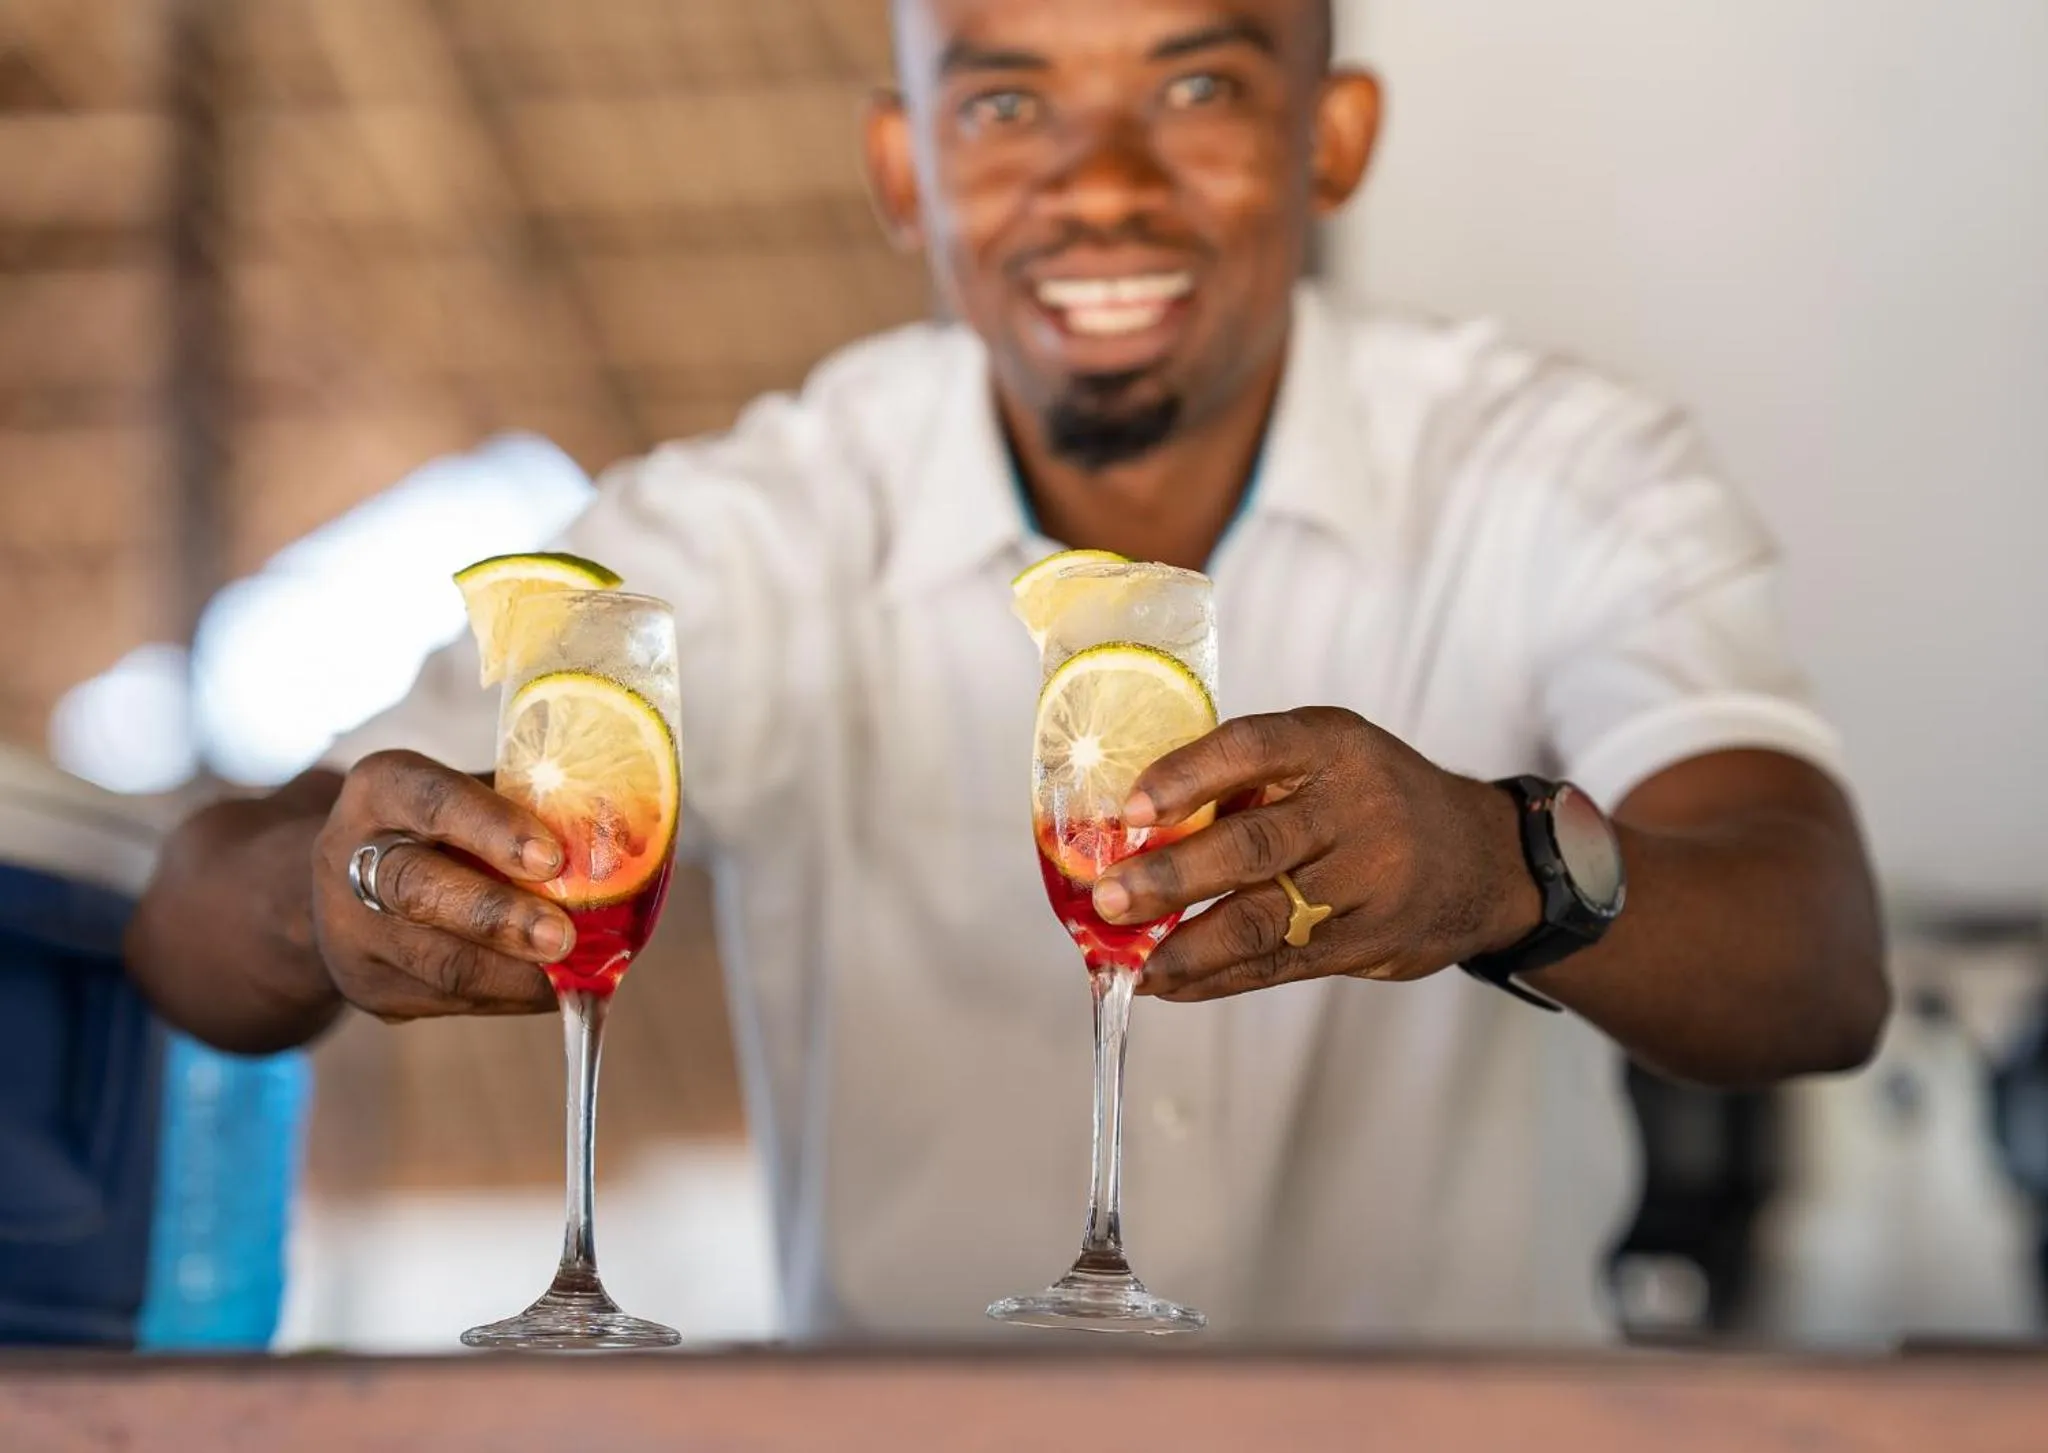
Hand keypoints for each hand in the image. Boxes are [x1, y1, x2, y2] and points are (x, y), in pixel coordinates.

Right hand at [308, 750, 573, 1020]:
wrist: (344, 888)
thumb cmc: (442, 828)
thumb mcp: (469, 795)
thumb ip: (529, 806)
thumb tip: (620, 833)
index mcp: (382, 790)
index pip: (434, 802)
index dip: (493, 828)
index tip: (552, 856)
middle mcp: (351, 857)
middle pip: (420, 889)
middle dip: (500, 917)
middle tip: (564, 936)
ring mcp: (353, 932)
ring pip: (438, 962)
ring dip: (518, 974)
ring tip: (578, 974)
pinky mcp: (371, 990)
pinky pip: (451, 1000)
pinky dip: (514, 995)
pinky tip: (558, 989)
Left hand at [1092, 708, 1542, 1001]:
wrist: (1484, 859)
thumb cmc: (1373, 799)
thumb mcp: (1328, 757)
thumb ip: (1249, 781)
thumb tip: (1131, 828)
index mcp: (1332, 745)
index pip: (1252, 749)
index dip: (1187, 776)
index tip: (1130, 809)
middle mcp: (1355, 808)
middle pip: (1254, 846)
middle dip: (1171, 877)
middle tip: (1108, 899)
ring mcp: (1368, 881)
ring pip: (1265, 919)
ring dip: (1186, 945)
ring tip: (1128, 960)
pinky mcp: (1369, 942)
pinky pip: (1281, 964)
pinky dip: (1217, 977)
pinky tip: (1170, 982)